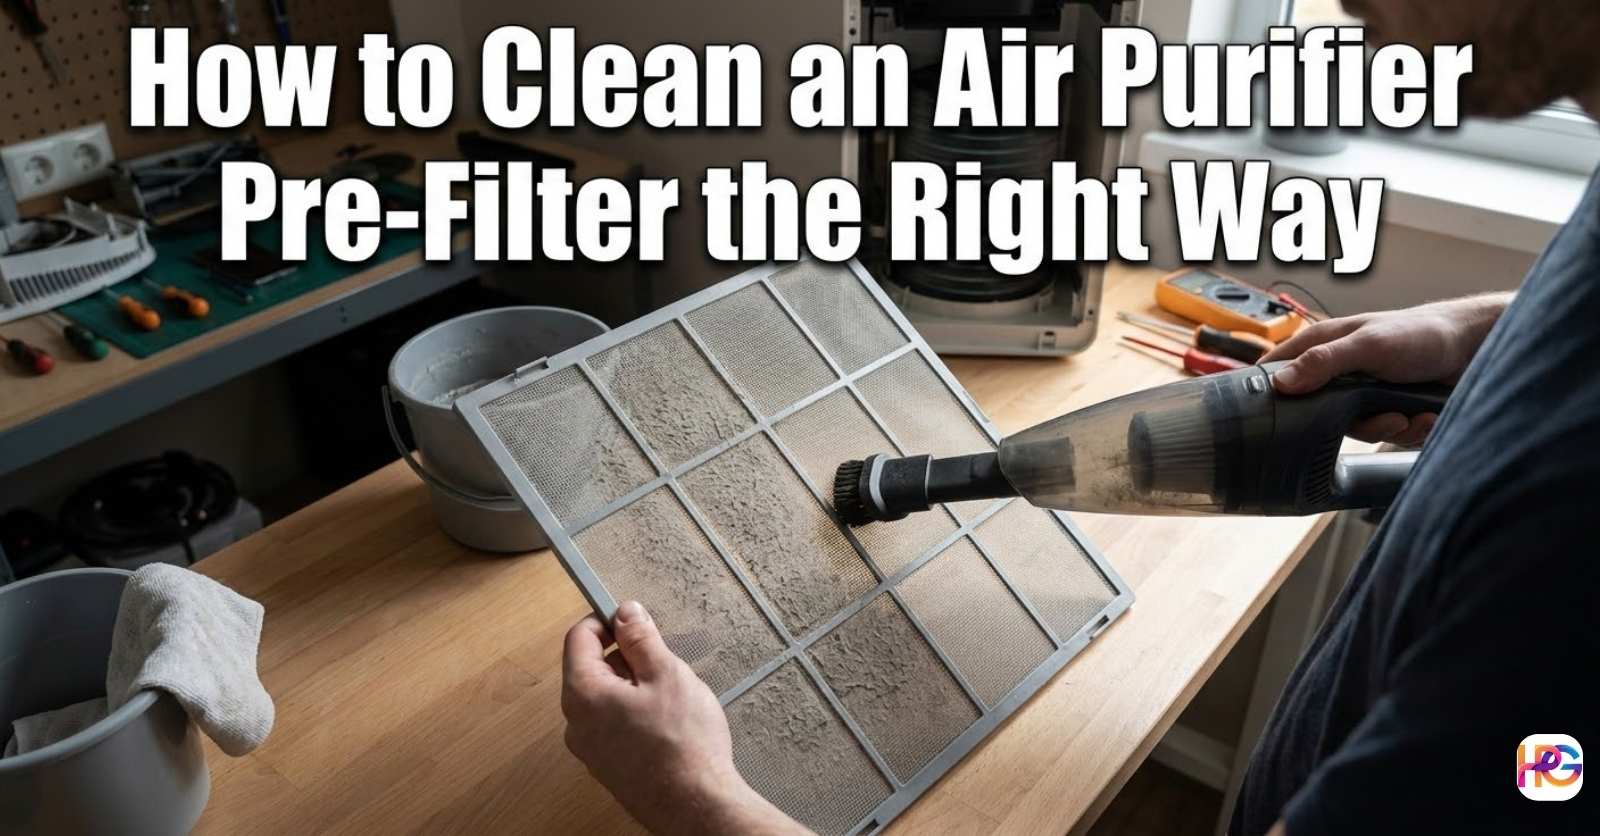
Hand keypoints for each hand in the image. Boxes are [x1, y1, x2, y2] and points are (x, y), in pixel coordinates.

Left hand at [561, 601, 806, 835]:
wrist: (696, 806)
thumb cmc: (684, 743)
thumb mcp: (666, 673)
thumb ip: (641, 638)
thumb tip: (626, 612)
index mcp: (583, 693)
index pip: (579, 638)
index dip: (606, 621)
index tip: (633, 620)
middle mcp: (576, 723)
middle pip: (590, 668)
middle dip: (623, 655)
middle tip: (660, 658)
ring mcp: (590, 749)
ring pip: (603, 698)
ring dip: (630, 684)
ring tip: (668, 693)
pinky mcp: (608, 767)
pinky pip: (612, 725)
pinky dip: (633, 712)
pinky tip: (666, 721)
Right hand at [1261, 293, 1509, 445]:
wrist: (1475, 347)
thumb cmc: (1423, 333)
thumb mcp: (1369, 345)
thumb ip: (1324, 362)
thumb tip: (1280, 382)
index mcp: (1322, 346)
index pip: (1276, 371)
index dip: (1271, 393)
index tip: (1276, 415)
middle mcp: (1338, 372)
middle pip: (1317, 413)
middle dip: (1353, 422)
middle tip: (1382, 416)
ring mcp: (1363, 392)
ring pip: (1355, 429)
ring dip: (1389, 427)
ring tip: (1411, 414)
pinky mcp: (1387, 409)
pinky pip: (1385, 435)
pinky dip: (1409, 430)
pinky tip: (1425, 415)